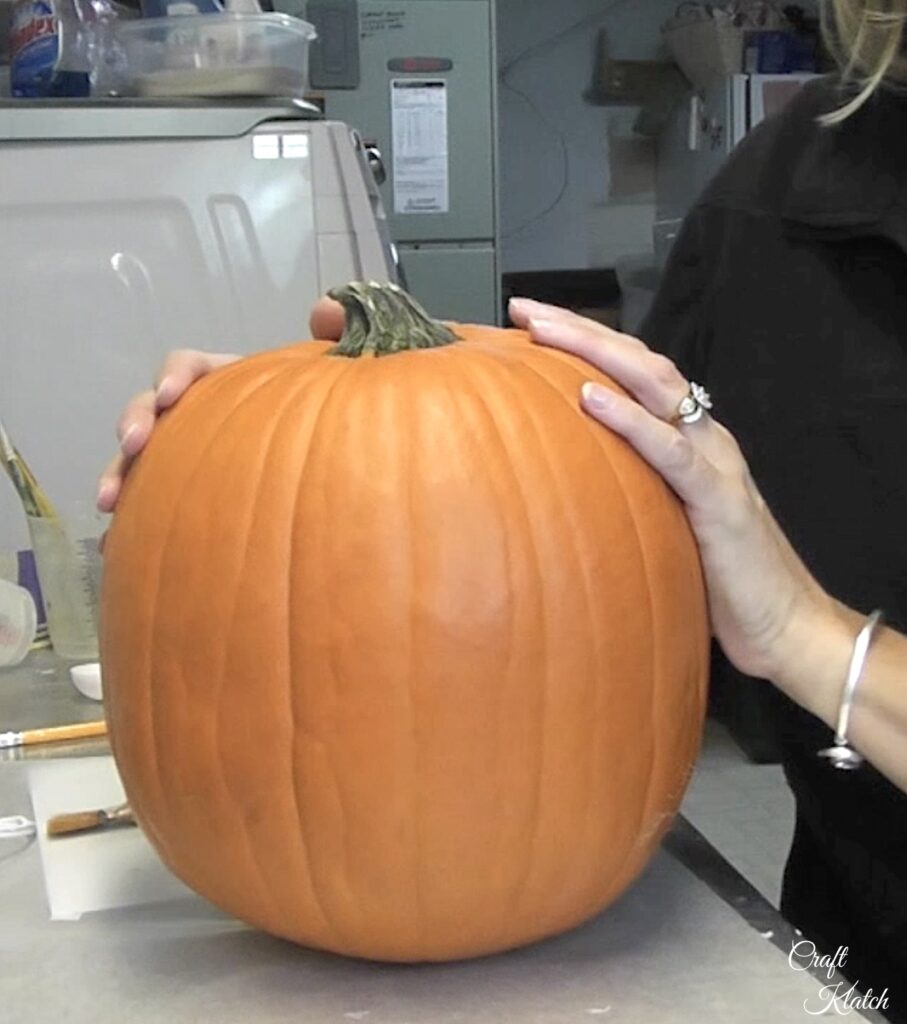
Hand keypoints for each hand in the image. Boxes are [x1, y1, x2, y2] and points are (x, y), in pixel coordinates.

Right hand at [97, 297, 345, 511]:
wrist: (340, 469)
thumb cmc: (336, 413)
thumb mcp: (345, 367)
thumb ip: (342, 331)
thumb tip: (324, 312)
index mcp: (230, 384)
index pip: (192, 366)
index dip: (175, 375)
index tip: (171, 395)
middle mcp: (203, 417)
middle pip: (153, 410)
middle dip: (133, 422)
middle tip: (133, 445)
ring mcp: (191, 457)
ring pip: (142, 460)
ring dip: (119, 475)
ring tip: (110, 504)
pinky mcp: (188, 497)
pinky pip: (151, 509)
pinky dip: (130, 526)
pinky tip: (113, 549)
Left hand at [509, 297, 837, 686]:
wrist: (784, 624)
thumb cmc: (717, 579)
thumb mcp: (662, 524)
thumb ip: (628, 492)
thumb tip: (565, 485)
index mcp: (686, 440)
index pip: (633, 375)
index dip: (584, 345)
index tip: (527, 327)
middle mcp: (703, 437)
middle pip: (639, 364)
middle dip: (580, 331)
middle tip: (524, 309)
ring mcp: (714, 462)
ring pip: (656, 387)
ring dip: (596, 353)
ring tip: (545, 331)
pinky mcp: (718, 499)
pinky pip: (671, 451)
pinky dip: (631, 420)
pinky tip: (589, 399)